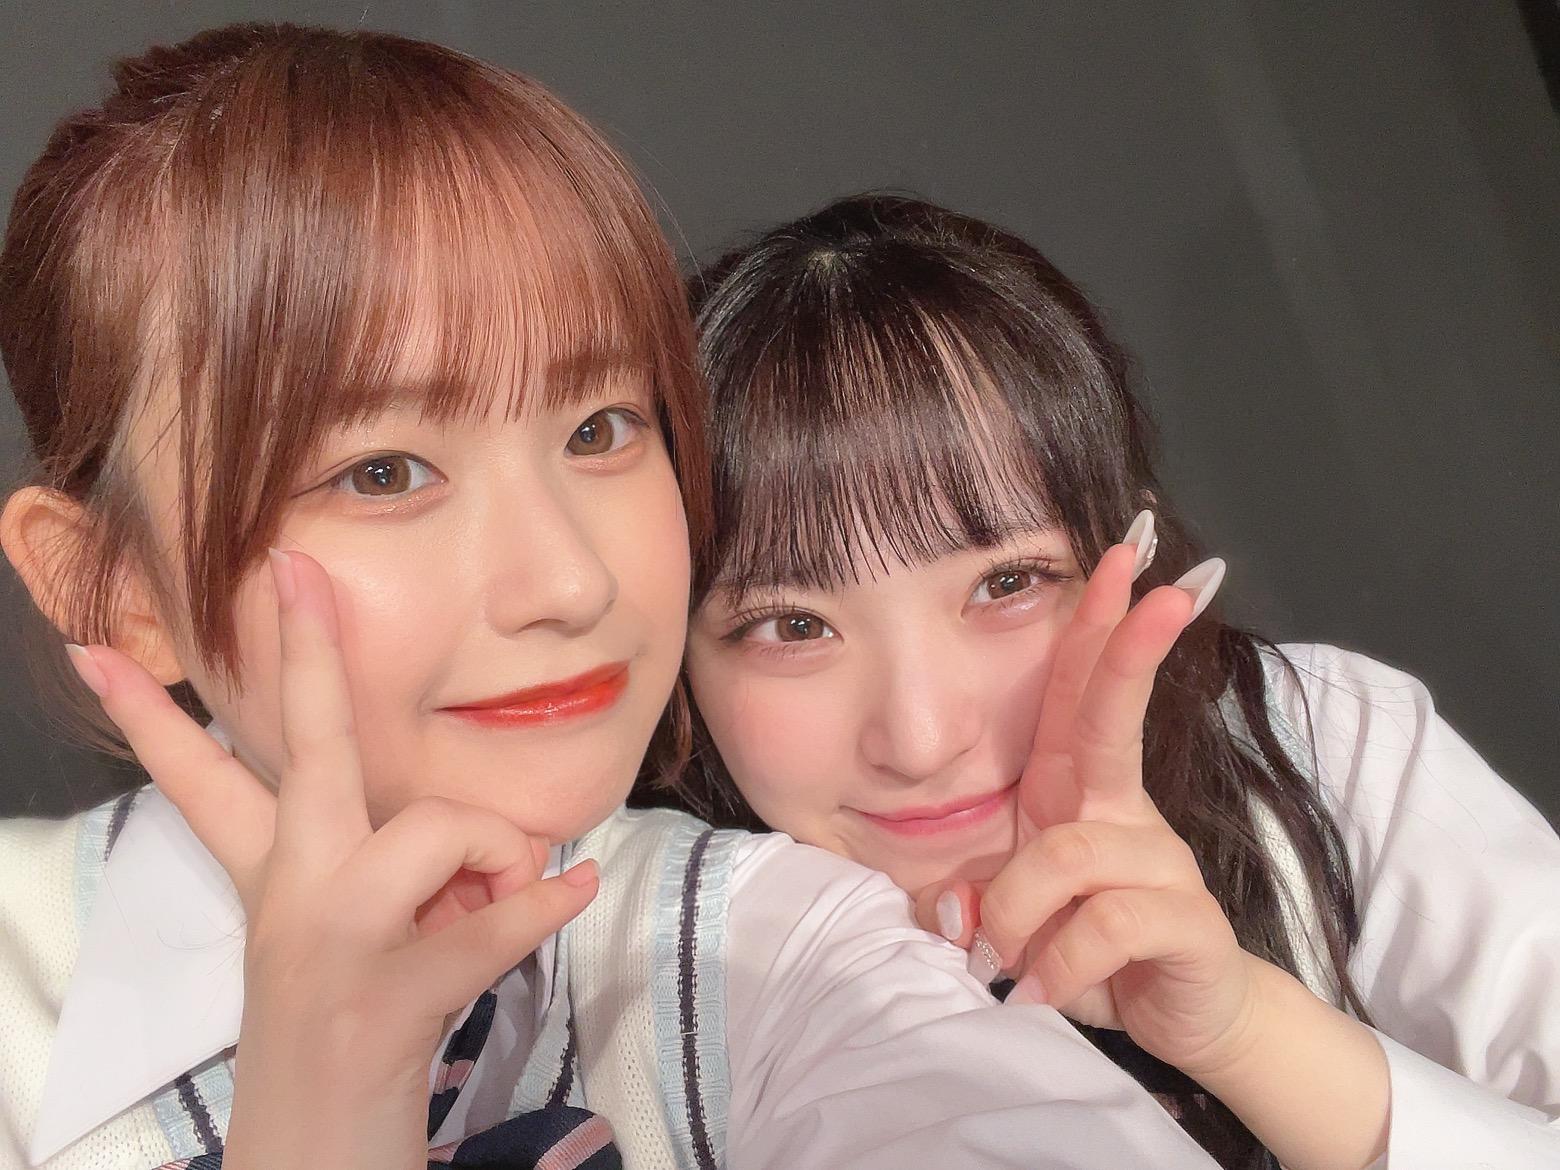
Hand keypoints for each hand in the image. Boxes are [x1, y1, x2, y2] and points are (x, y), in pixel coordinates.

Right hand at [68, 549, 598, 1169]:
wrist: (320, 1138)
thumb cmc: (355, 1016)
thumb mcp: (356, 929)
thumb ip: (419, 867)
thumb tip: (538, 847)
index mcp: (278, 871)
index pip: (206, 777)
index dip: (153, 713)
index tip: (99, 646)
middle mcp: (299, 889)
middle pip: (307, 752)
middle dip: (305, 655)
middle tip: (294, 570)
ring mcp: (342, 937)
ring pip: (438, 830)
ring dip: (494, 857)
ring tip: (487, 903)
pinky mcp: (395, 991)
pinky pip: (500, 922)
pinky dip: (546, 904)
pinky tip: (572, 889)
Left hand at [917, 521, 1255, 1074]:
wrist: (1175, 1018)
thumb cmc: (1084, 946)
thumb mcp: (1015, 911)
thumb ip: (978, 895)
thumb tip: (954, 909)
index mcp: (1077, 791)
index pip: (1079, 695)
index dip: (1095, 626)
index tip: (1115, 558)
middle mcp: (1123, 810)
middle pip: (1114, 718)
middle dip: (1132, 650)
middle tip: (1163, 588)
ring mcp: (1161, 861)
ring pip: (1068, 855)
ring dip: (1019, 916)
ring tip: (1012, 961)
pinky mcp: (1189, 920)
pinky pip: (1107, 924)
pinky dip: (1061, 964)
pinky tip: (1044, 989)